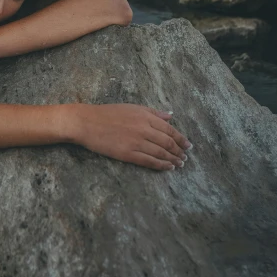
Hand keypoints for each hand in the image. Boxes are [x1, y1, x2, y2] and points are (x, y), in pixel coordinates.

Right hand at [71, 103, 191, 170]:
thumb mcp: (132, 108)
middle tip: (185, 157)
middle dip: (179, 151)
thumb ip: (153, 112)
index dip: (181, 139)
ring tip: (179, 164)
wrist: (87, 122)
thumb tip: (170, 115)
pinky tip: (167, 167)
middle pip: (168, 143)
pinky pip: (149, 161)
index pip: (170, 130)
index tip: (188, 145)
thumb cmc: (108, 113)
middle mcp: (144, 129)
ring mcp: (136, 142)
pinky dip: (161, 165)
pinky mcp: (128, 154)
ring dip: (173, 160)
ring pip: (161, 153)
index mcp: (146, 116)